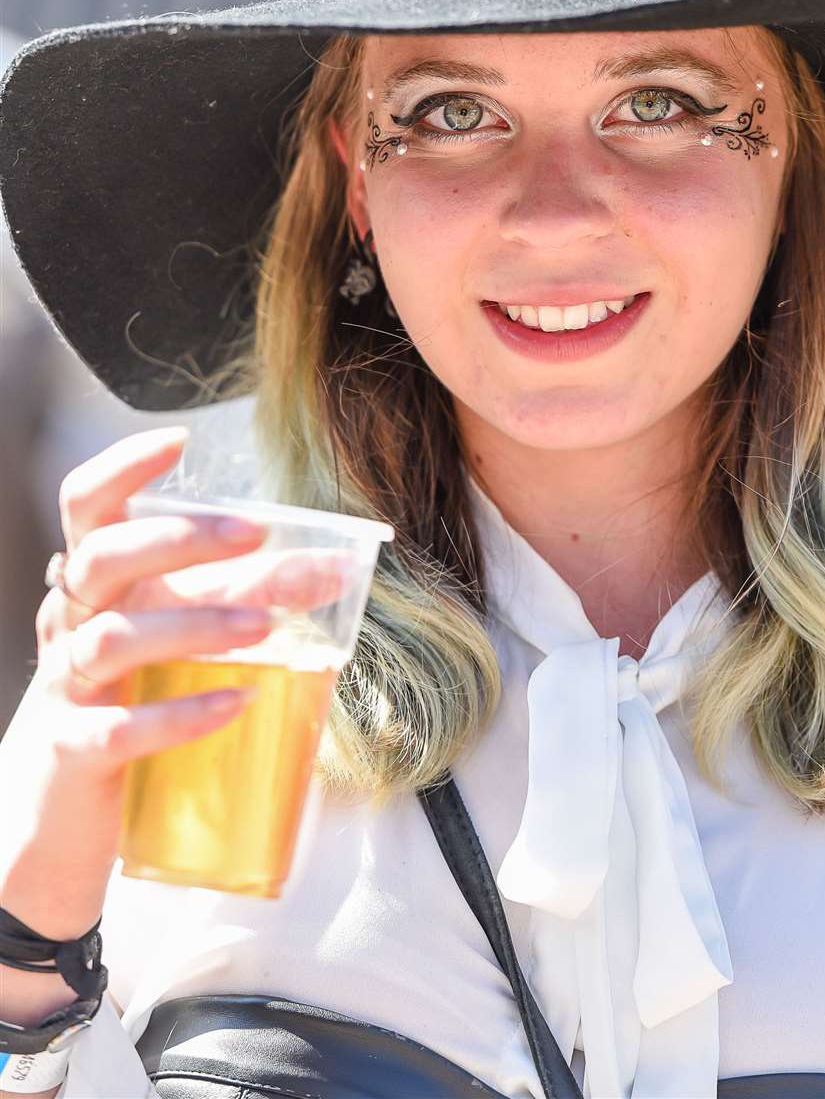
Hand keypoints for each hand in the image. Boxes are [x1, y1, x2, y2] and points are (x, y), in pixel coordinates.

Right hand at [0, 426, 350, 941]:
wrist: (59, 817)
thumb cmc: (129, 703)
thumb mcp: (173, 640)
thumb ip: (237, 600)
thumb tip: (331, 572)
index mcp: (94, 585)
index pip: (86, 507)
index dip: (122, 468)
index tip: (178, 441)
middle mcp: (71, 624)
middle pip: (104, 559)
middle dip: (181, 540)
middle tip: (257, 536)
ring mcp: (65, 689)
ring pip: (113, 639)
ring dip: (194, 624)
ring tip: (265, 627)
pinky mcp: (73, 754)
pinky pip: (117, 730)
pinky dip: (180, 715)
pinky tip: (236, 704)